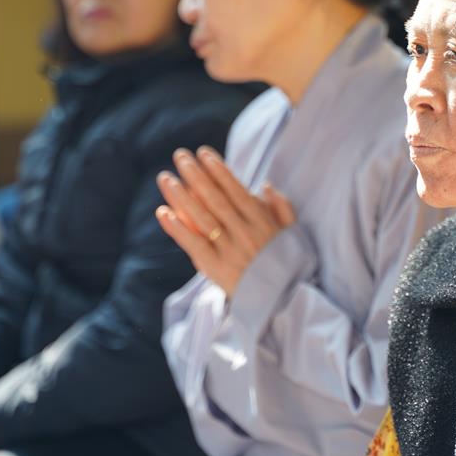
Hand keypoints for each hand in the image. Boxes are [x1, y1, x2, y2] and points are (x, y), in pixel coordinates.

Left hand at [156, 146, 294, 296]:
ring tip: (165, 178)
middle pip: (214, 198)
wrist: (282, 302)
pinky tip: (162, 212)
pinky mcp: (214, 268)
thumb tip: (265, 185)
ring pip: (200, 217)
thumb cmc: (286, 266)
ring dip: (180, 196)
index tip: (204, 153)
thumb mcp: (293, 234)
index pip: (235, 189)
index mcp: (261, 221)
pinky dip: (176, 228)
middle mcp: (243, 232)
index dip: (218, 169)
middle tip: (180, 156)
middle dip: (196, 175)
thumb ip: (282, 208)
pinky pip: (192, 244)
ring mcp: (228, 250)